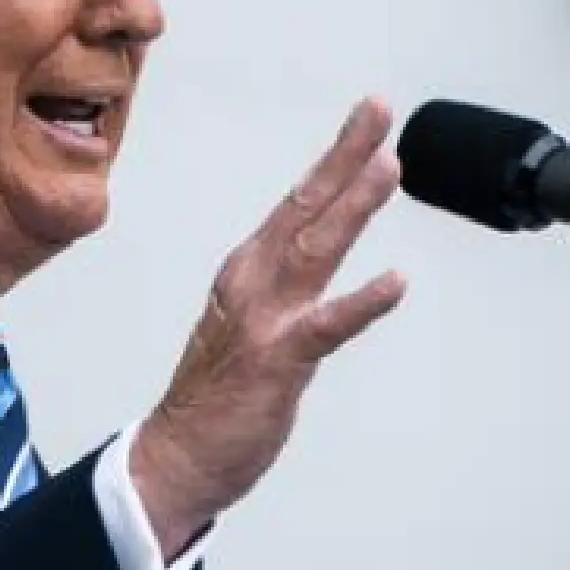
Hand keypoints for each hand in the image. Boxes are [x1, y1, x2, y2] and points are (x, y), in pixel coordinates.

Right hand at [129, 97, 407, 553]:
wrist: (174, 457)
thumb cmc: (215, 398)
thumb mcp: (249, 326)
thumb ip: (285, 290)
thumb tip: (320, 259)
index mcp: (247, 273)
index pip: (297, 204)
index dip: (335, 160)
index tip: (367, 122)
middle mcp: (252, 284)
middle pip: (305, 208)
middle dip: (344, 156)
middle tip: (377, 111)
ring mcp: (263, 320)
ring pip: (315, 250)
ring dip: (353, 206)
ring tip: (388, 167)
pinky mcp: (277, 360)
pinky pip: (327, 326)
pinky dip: (362, 302)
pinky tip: (395, 281)